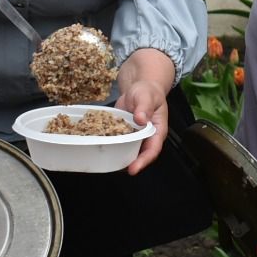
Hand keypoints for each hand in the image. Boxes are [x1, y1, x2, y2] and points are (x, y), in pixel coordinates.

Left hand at [115, 47, 175, 173]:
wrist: (139, 87)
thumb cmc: (147, 91)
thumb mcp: (147, 96)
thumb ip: (144, 107)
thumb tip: (141, 119)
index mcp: (157, 131)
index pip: (152, 150)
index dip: (143, 161)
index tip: (133, 169)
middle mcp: (147, 137)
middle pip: (140, 155)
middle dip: (129, 163)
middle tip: (115, 168)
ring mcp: (135, 137)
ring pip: (128, 150)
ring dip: (118, 157)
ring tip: (105, 162)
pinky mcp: (124, 133)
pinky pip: (118, 142)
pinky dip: (110, 145)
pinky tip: (99, 146)